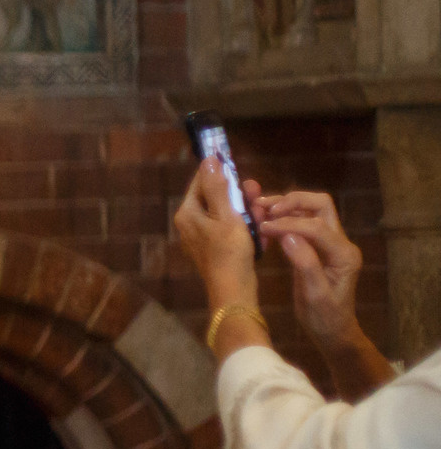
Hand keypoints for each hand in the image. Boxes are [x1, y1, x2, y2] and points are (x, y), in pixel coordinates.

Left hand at [172, 157, 258, 310]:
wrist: (234, 289)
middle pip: (216, 196)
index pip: (201, 181)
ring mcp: (203, 235)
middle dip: (238, 194)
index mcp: (188, 213)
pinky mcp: (216, 246)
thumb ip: (218, 187)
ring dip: (246, 210)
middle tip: (257, 192)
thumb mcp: (227, 215)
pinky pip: (231, 228)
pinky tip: (259, 230)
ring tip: (261, 214)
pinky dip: (245, 226)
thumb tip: (209, 159)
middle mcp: (191, 222)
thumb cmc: (229, 251)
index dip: (220, 172)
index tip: (239, 169)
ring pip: (227, 212)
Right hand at [252, 186, 362, 347]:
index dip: (289, 223)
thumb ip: (305, 263)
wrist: (333, 330)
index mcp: (344, 254)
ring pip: (312, 210)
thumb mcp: (314, 294)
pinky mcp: (319, 246)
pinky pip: (304, 223)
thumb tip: (288, 235)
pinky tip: (267, 223)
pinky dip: (286, 218)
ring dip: (288, 206)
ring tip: (261, 209)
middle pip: (321, 205)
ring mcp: (331, 243)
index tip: (263, 227)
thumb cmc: (324, 317)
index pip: (317, 226)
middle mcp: (341, 243)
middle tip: (265, 207)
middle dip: (293, 201)